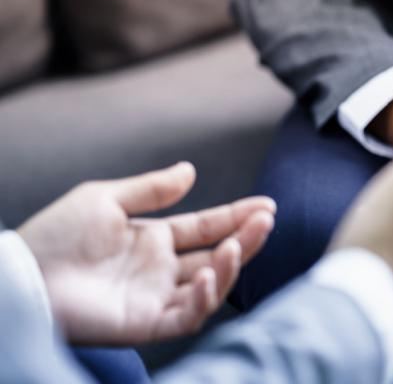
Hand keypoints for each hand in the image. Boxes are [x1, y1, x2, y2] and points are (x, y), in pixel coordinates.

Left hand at [18, 163, 275, 344]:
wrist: (23, 272)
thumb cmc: (56, 234)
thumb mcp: (105, 198)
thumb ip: (152, 189)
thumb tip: (191, 171)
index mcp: (154, 239)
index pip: (206, 228)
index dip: (237, 217)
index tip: (266, 205)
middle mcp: (162, 270)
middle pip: (217, 256)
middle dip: (245, 239)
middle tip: (266, 220)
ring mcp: (155, 297)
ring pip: (209, 287)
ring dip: (230, 267)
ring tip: (237, 245)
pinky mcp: (145, 324)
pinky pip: (185, 318)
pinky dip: (202, 300)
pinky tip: (205, 276)